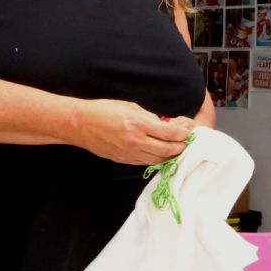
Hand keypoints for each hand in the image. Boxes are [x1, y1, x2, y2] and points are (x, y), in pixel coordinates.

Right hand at [71, 99, 195, 164]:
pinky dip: (155, 160)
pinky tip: (160, 155)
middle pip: (167, 150)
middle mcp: (136, 141)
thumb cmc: (105, 110)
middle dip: (180, 147)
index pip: (170, 133)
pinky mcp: (123, 160)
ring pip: (157, 160)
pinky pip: (144, 163)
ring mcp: (129, 153)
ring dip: (169, 156)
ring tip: (177, 150)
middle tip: (187, 142)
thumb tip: (165, 124)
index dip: (183, 133)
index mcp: (139, 125)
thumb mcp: (131, 107)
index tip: (189, 131)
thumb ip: (150, 117)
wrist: (81, 124)